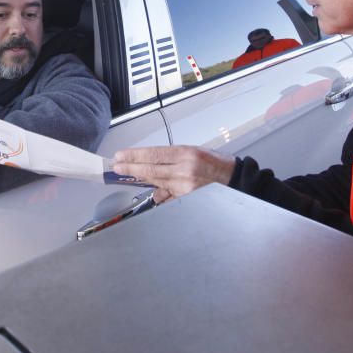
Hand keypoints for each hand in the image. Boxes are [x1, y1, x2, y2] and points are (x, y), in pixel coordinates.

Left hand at [112, 146, 234, 203]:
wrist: (235, 179)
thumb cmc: (216, 163)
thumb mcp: (194, 152)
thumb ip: (172, 160)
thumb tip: (151, 166)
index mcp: (186, 154)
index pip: (153, 155)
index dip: (134, 156)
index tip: (121, 156)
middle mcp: (185, 170)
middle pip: (151, 170)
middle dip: (131, 168)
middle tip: (116, 166)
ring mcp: (186, 187)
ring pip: (157, 183)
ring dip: (140, 179)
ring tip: (127, 175)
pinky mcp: (188, 199)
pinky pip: (168, 198)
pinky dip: (159, 194)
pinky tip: (151, 192)